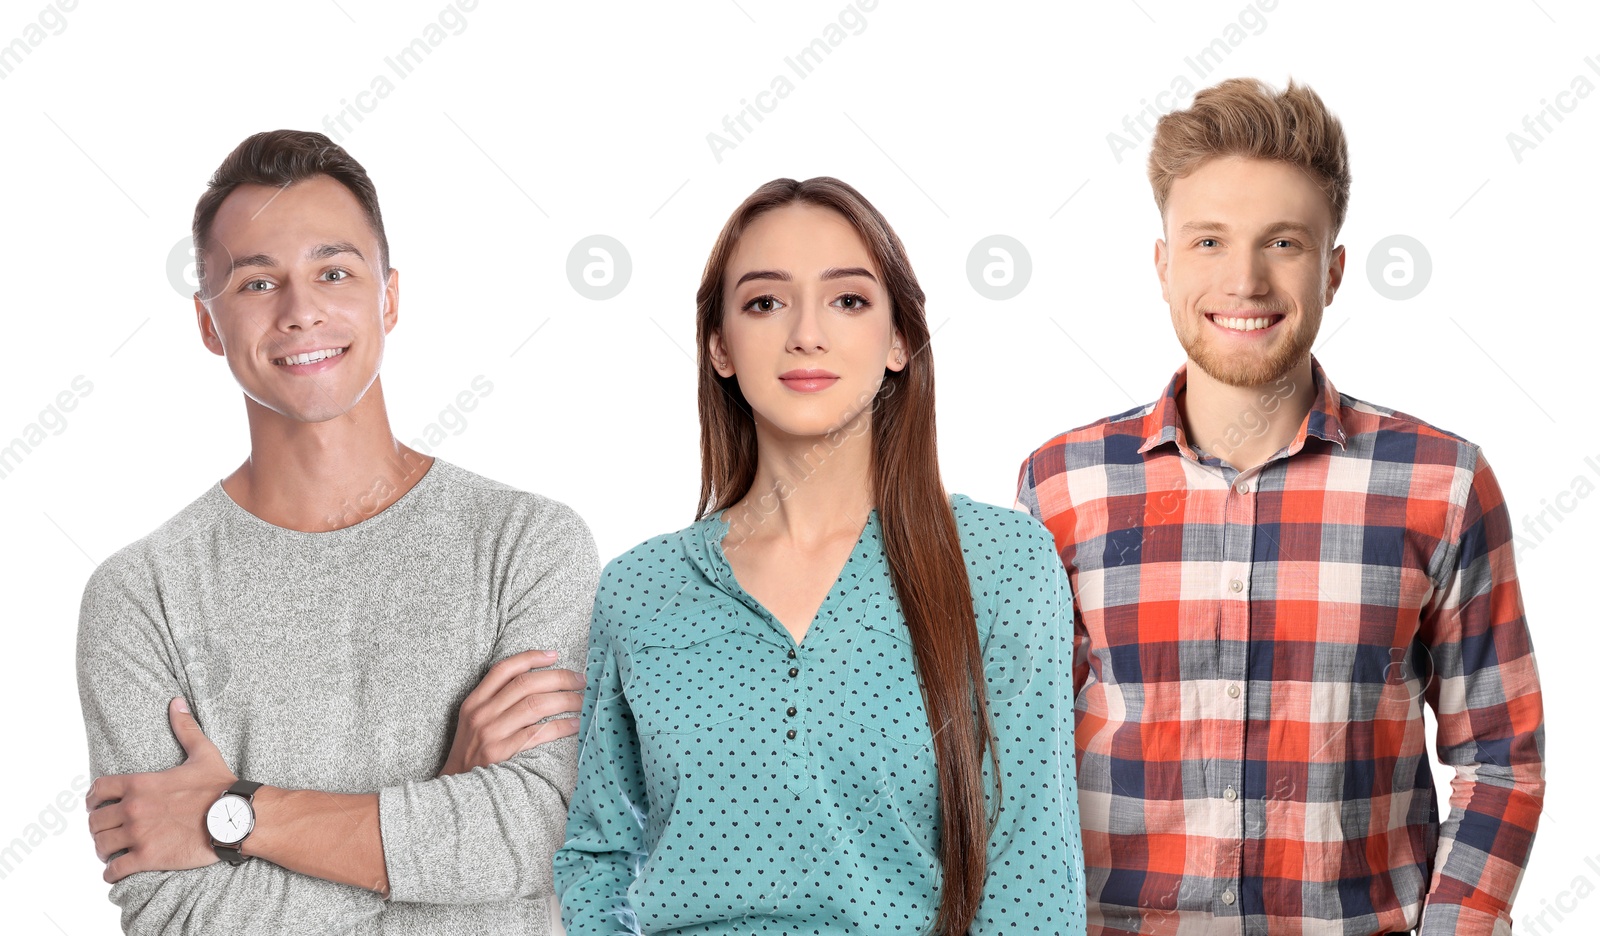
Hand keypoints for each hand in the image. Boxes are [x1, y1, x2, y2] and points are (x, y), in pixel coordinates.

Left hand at [85, 698, 236, 882]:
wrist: (237, 817)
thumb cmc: (221, 786)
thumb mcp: (202, 753)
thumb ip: (185, 728)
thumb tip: (176, 702)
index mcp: (140, 784)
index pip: (98, 790)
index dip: (93, 800)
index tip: (97, 807)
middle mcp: (133, 809)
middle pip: (95, 821)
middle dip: (99, 827)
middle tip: (109, 831)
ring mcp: (138, 834)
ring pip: (100, 845)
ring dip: (103, 849)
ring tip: (112, 852)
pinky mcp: (147, 857)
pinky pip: (114, 870)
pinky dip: (111, 873)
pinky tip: (117, 871)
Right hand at [439, 649, 585, 775]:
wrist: (456, 788)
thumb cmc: (471, 752)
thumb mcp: (473, 721)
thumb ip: (495, 701)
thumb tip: (536, 682)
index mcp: (473, 702)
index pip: (504, 669)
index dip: (531, 658)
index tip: (555, 655)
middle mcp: (481, 714)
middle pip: (526, 684)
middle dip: (558, 678)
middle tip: (580, 679)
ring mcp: (491, 734)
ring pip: (535, 705)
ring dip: (565, 700)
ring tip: (582, 701)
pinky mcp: (501, 754)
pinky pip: (538, 733)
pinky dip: (561, 726)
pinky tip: (575, 725)